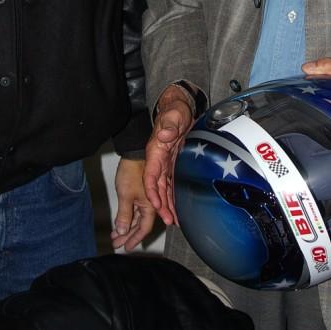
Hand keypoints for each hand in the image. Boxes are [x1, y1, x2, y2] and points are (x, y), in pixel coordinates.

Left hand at [110, 158, 156, 251]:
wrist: (133, 155)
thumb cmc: (132, 172)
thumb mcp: (125, 196)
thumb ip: (124, 215)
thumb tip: (122, 231)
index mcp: (150, 206)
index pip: (143, 229)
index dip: (134, 239)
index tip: (126, 247)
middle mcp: (149, 205)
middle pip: (140, 226)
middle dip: (127, 236)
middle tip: (117, 244)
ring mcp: (144, 200)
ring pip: (135, 219)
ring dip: (125, 228)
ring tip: (115, 236)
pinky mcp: (138, 195)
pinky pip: (133, 211)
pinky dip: (126, 218)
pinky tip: (119, 223)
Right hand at [143, 87, 194, 225]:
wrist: (178, 108)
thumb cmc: (174, 111)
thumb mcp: (173, 115)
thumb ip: (169, 125)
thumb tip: (164, 135)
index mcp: (155, 151)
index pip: (150, 175)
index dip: (152, 191)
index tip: (156, 205)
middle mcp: (158, 160)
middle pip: (157, 187)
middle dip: (161, 205)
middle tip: (170, 221)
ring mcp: (166, 164)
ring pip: (165, 189)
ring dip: (169, 205)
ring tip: (175, 221)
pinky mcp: (173, 164)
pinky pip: (172, 184)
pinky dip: (174, 196)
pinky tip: (179, 207)